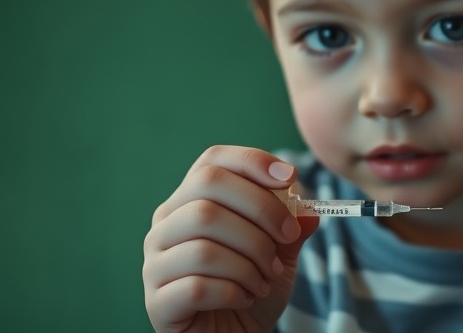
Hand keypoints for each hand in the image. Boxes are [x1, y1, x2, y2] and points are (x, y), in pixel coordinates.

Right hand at [143, 146, 319, 332]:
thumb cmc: (251, 287)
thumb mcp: (280, 252)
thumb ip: (291, 228)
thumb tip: (308, 212)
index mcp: (190, 200)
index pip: (212, 161)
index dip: (252, 162)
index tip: (290, 178)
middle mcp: (166, 224)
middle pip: (207, 190)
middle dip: (261, 211)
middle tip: (287, 238)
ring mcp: (155, 262)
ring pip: (204, 242)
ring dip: (250, 260)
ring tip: (266, 278)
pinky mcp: (156, 301)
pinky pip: (196, 286)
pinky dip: (233, 291)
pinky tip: (244, 297)